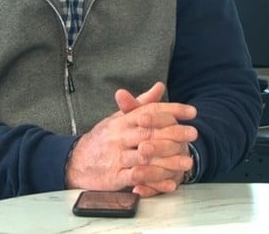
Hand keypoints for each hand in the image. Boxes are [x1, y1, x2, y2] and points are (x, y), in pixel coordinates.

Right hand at [65, 82, 196, 193]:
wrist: (75, 160)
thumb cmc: (103, 138)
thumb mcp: (119, 118)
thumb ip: (141, 104)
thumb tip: (159, 87)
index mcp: (122, 121)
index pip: (149, 111)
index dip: (172, 110)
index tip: (191, 111)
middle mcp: (119, 137)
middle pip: (149, 133)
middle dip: (174, 133)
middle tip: (193, 133)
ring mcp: (116, 156)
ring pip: (145, 157)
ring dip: (168, 159)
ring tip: (187, 161)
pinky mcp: (114, 176)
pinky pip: (137, 178)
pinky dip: (155, 180)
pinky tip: (170, 181)